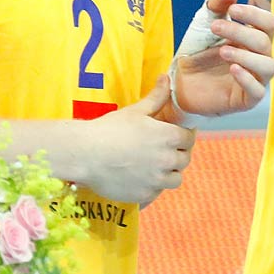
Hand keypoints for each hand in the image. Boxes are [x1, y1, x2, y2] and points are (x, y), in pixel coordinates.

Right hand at [77, 79, 195, 205]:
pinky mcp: (145, 195)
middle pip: (185, 159)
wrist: (85, 154)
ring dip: (169, 172)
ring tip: (155, 166)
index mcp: (168, 137)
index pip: (189, 138)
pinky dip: (153, 186)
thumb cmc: (109, 129)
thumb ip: (156, 97)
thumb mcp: (135, 111)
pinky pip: (158, 192)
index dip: (184, 135)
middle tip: (163, 149)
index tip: (175, 134)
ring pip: (175, 179)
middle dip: (177, 153)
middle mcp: (167, 160)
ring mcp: (157, 181)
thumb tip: (167, 78)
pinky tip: (141, 178)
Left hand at [171, 0, 273, 117]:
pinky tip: (232, 69)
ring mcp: (255, 78)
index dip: (254, 15)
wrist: (179, 81)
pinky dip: (247, 79)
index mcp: (253, 37)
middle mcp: (258, 57)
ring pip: (268, 66)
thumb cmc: (198, 50)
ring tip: (223, 51)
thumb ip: (216, 6)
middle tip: (215, 28)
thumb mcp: (203, 24)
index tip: (232, 10)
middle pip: (264, 42)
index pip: (269, 23)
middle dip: (240, 32)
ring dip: (247, 56)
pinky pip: (258, 91)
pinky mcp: (246, 99)